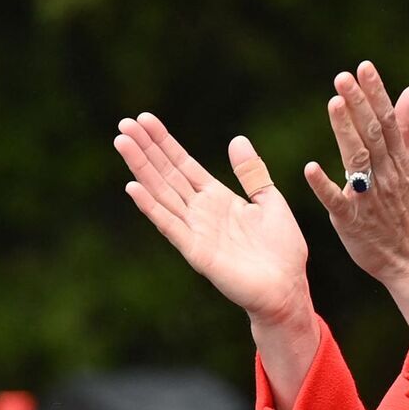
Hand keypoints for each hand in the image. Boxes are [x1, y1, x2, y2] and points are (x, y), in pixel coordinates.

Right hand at [114, 112, 313, 327]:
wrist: (287, 289)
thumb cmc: (282, 251)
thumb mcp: (270, 201)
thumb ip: (251, 173)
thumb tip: (237, 139)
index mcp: (217, 198)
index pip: (183, 164)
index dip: (164, 142)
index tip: (145, 120)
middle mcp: (200, 212)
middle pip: (166, 174)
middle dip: (145, 149)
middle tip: (124, 123)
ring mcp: (194, 230)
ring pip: (161, 192)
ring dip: (140, 168)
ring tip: (122, 142)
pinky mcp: (195, 251)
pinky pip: (168, 224)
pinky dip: (150, 206)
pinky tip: (133, 187)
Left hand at [302, 62, 408, 287]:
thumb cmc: (408, 210)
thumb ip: (408, 129)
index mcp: (400, 160)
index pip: (387, 120)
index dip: (376, 93)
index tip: (363, 67)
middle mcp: (386, 174)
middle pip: (372, 134)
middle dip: (358, 104)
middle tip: (342, 76)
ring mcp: (369, 197)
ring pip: (357, 160)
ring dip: (345, 131)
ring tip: (333, 103)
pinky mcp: (352, 220)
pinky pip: (337, 201)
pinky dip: (324, 185)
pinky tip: (310, 167)